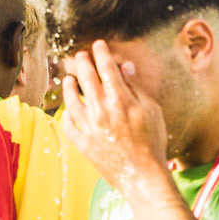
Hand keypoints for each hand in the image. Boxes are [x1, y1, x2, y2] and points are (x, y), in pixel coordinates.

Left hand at [61, 42, 170, 189]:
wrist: (142, 174)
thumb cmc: (152, 142)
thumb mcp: (151, 110)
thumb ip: (136, 88)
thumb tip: (125, 67)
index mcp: (119, 99)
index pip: (107, 69)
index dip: (101, 54)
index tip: (98, 45)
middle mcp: (100, 110)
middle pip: (86, 80)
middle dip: (82, 64)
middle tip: (80, 56)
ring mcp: (89, 127)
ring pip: (72, 101)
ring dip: (69, 87)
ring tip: (68, 79)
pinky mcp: (82, 144)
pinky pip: (69, 127)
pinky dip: (66, 117)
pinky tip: (67, 112)